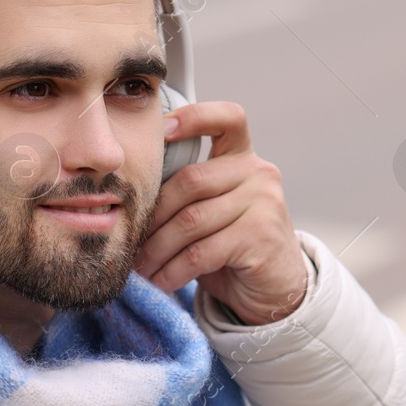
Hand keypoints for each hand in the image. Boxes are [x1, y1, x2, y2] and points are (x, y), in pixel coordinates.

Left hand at [134, 101, 306, 324]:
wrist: (276, 288)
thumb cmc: (234, 246)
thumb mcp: (214, 209)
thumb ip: (188, 192)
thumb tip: (130, 197)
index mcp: (243, 158)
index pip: (227, 119)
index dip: (195, 117)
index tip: (162, 130)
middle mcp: (258, 173)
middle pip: (190, 181)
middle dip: (152, 216)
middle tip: (128, 241)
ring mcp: (264, 204)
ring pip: (191, 221)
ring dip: (157, 250)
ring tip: (139, 268)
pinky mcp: (260, 237)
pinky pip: (201, 252)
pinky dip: (173, 271)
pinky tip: (161, 282)